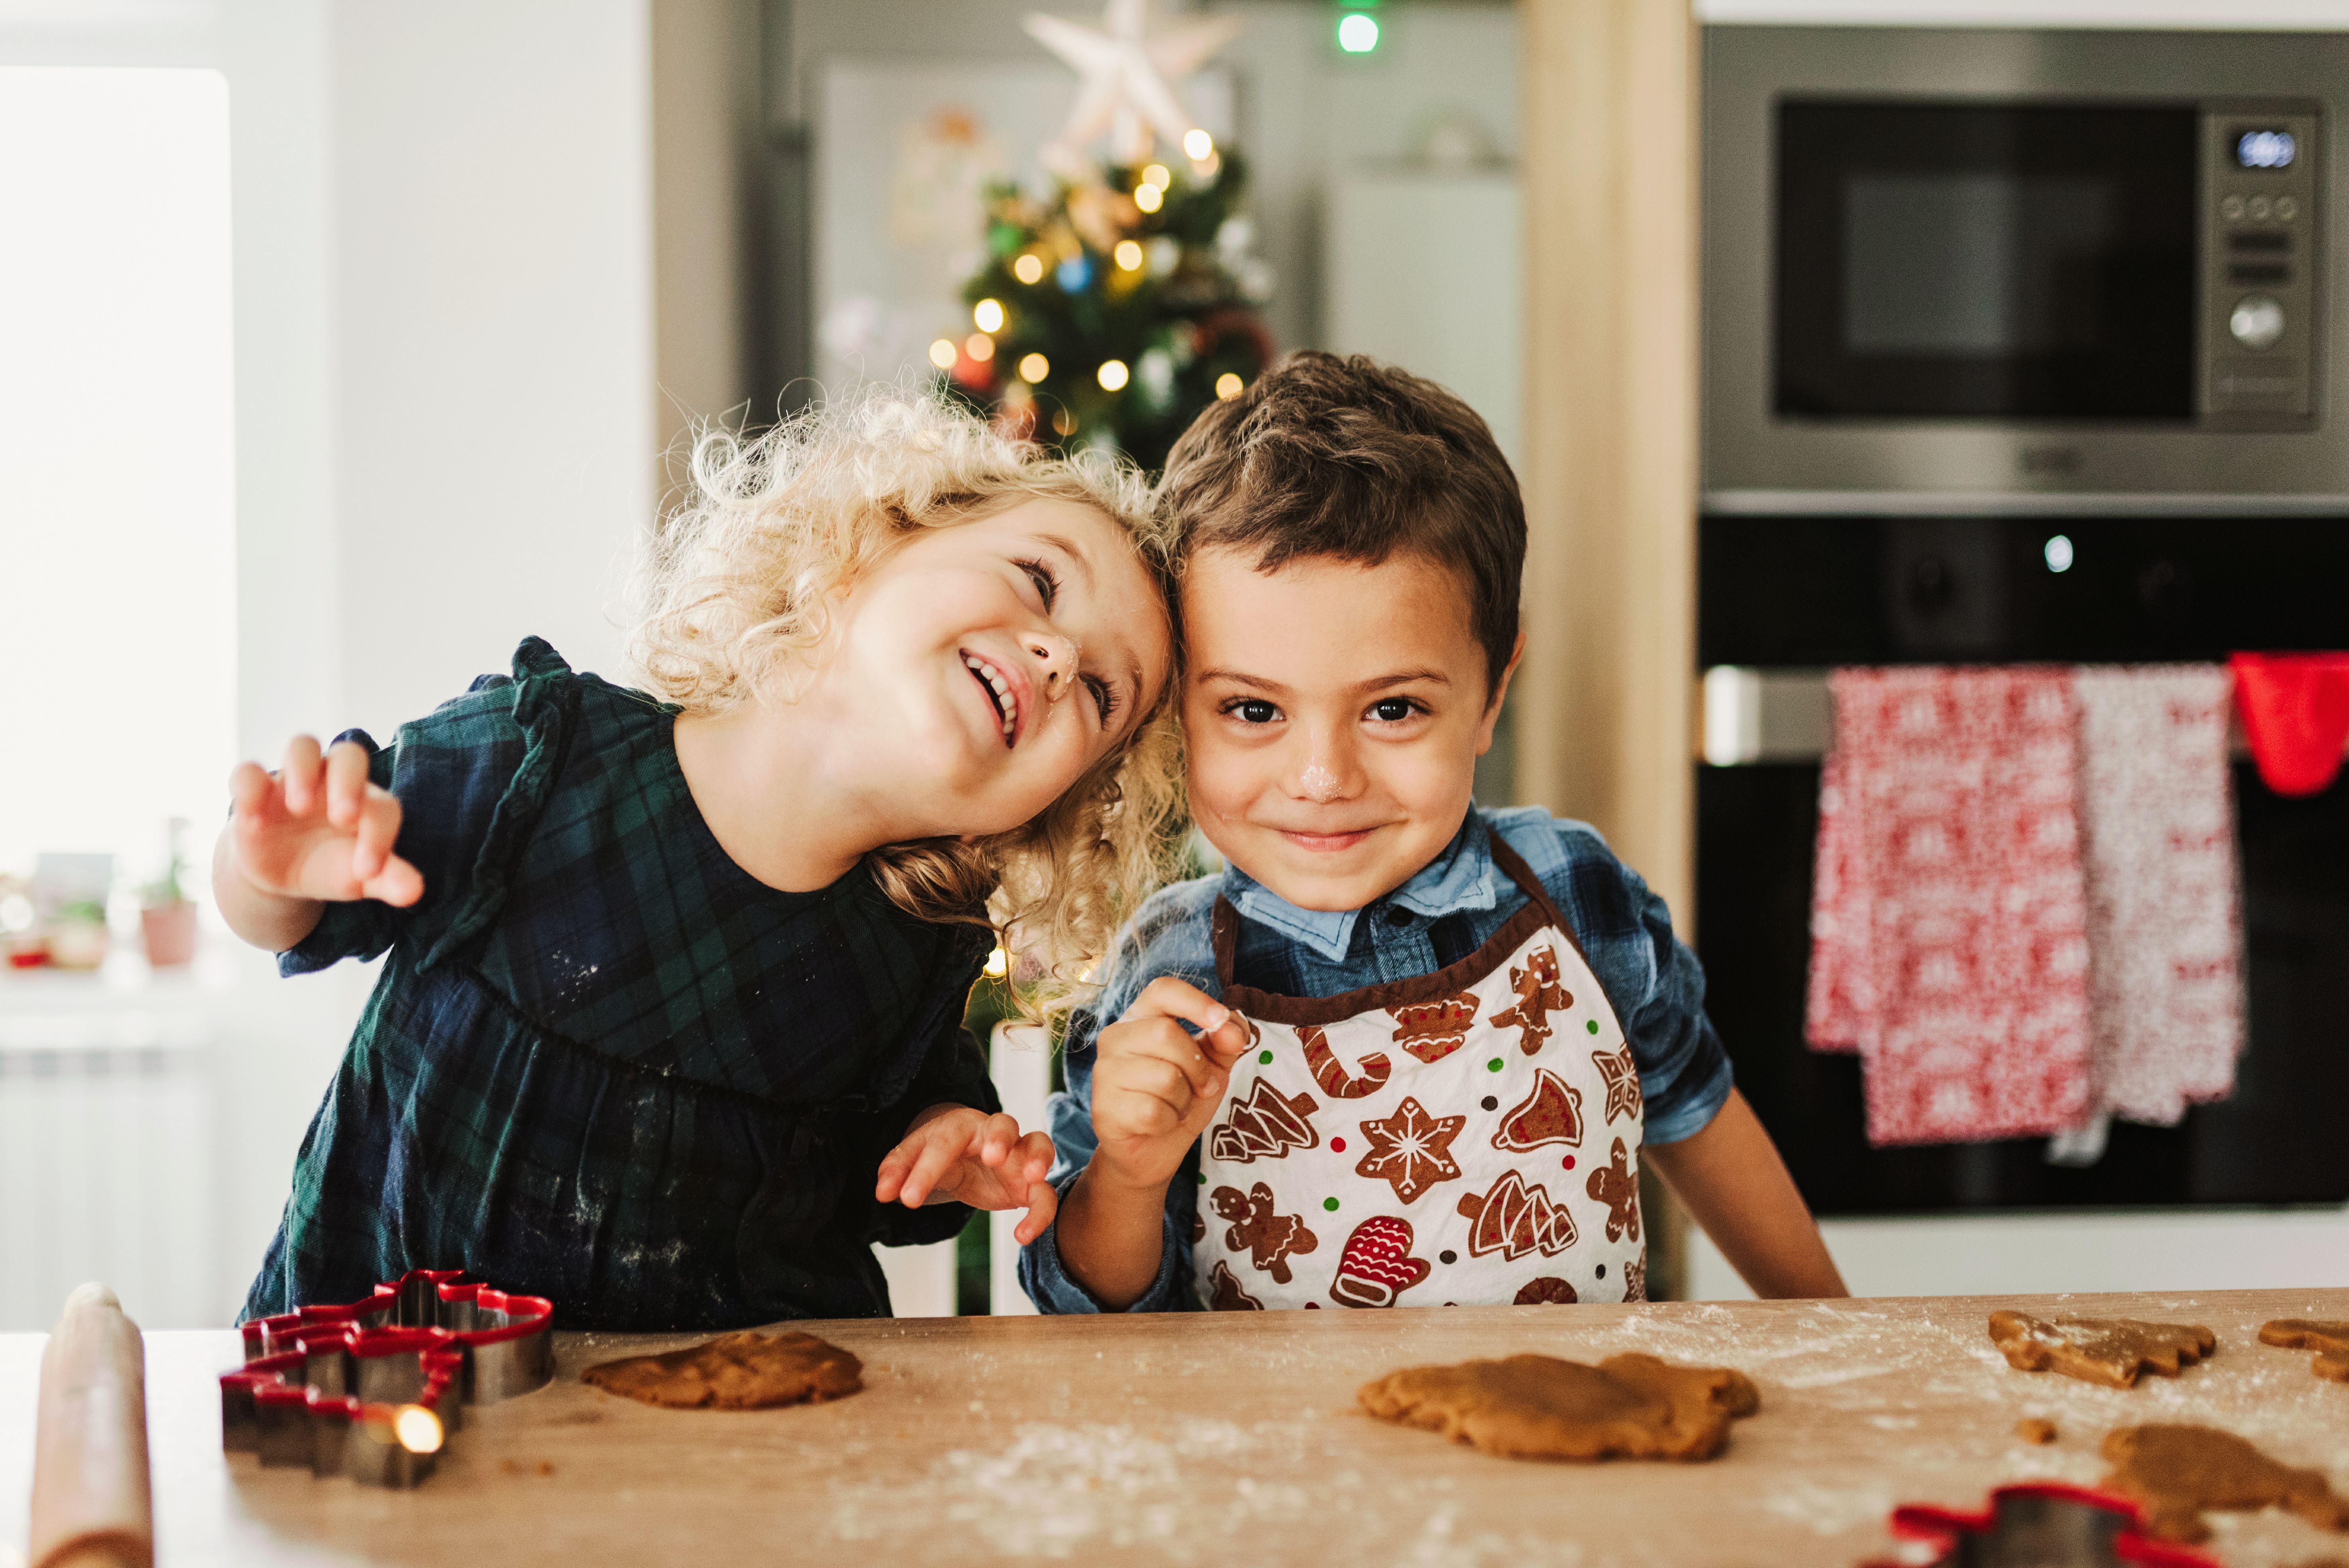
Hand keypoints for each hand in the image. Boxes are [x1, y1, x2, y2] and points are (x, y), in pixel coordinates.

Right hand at [227, 736, 422, 905]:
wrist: (283, 870)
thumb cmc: (333, 866)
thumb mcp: (360, 877)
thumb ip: (388, 879)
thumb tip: (415, 894)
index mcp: (368, 802)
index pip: (383, 807)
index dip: (380, 836)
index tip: (369, 870)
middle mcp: (335, 781)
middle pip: (348, 756)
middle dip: (348, 782)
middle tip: (344, 816)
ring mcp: (295, 779)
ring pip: (302, 747)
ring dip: (302, 770)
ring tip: (299, 807)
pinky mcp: (257, 788)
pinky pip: (249, 772)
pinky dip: (250, 790)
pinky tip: (255, 824)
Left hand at [875, 1104, 1059, 1245]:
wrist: (968, 1155)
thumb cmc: (943, 1153)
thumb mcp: (916, 1156)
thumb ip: (898, 1170)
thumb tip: (882, 1192)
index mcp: (960, 1125)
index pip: (943, 1141)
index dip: (925, 1170)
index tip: (907, 1199)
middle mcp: (994, 1134)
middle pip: (1003, 1124)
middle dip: (1000, 1137)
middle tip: (992, 1156)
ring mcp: (1018, 1156)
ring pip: (1040, 1144)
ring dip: (1039, 1157)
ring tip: (1034, 1176)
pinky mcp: (1030, 1185)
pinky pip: (1045, 1195)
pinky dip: (1041, 1214)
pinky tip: (1022, 1236)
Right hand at [1087, 977, 1253, 1192]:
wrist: (1153, 1149)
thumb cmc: (1181, 1096)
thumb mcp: (1212, 1063)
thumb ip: (1226, 1039)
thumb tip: (1230, 1029)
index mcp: (1141, 1017)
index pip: (1163, 990)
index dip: (1195, 1001)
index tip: (1220, 1021)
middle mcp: (1115, 1037)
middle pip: (1167, 1033)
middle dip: (1198, 1067)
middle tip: (1203, 1087)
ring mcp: (1104, 1072)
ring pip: (1164, 1076)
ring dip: (1184, 1099)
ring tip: (1175, 1106)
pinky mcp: (1103, 1108)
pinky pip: (1153, 1111)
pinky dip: (1169, 1121)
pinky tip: (1159, 1123)